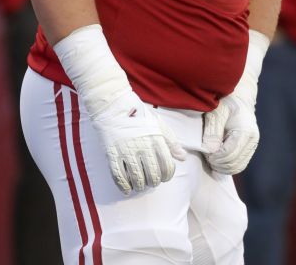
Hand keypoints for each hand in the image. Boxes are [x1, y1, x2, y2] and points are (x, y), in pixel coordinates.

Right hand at [51, 25, 185, 195]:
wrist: (113, 106)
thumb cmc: (139, 116)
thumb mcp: (159, 125)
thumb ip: (171, 142)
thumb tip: (183, 158)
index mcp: (156, 139)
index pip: (167, 166)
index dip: (167, 175)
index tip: (164, 177)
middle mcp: (143, 146)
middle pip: (153, 175)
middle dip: (154, 182)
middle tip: (151, 181)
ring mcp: (127, 151)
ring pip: (137, 178)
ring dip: (140, 185)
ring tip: (140, 185)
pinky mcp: (112, 154)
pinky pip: (119, 176)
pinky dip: (124, 186)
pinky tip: (127, 189)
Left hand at [202, 91, 258, 173]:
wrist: (238, 97)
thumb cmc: (225, 102)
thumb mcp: (216, 112)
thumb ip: (212, 131)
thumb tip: (210, 151)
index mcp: (245, 131)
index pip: (228, 154)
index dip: (214, 157)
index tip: (204, 152)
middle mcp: (252, 140)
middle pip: (233, 163)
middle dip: (218, 163)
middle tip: (206, 156)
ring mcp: (252, 145)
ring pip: (238, 167)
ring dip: (222, 167)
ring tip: (211, 158)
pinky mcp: (249, 148)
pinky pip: (240, 164)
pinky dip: (228, 166)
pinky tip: (218, 159)